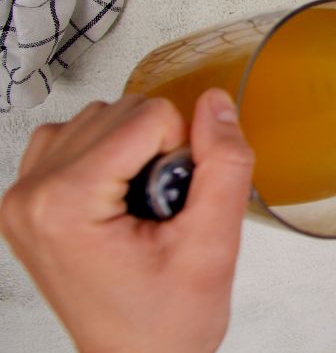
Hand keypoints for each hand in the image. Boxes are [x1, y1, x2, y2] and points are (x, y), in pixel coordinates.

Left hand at [1, 90, 253, 352]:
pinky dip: (108, 153)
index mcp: (64, 205)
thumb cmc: (165, 321)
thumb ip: (223, 166)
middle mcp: (30, 195)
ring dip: (135, 150)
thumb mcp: (213, 244)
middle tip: (163, 211)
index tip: (176, 204)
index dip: (182, 152)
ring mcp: (22, 197)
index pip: (145, 117)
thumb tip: (216, 104)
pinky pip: (72, 136)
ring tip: (144, 207)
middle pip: (120, 111)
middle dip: (159, 151)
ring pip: (98, 117)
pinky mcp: (28, 200)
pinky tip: (122, 193)